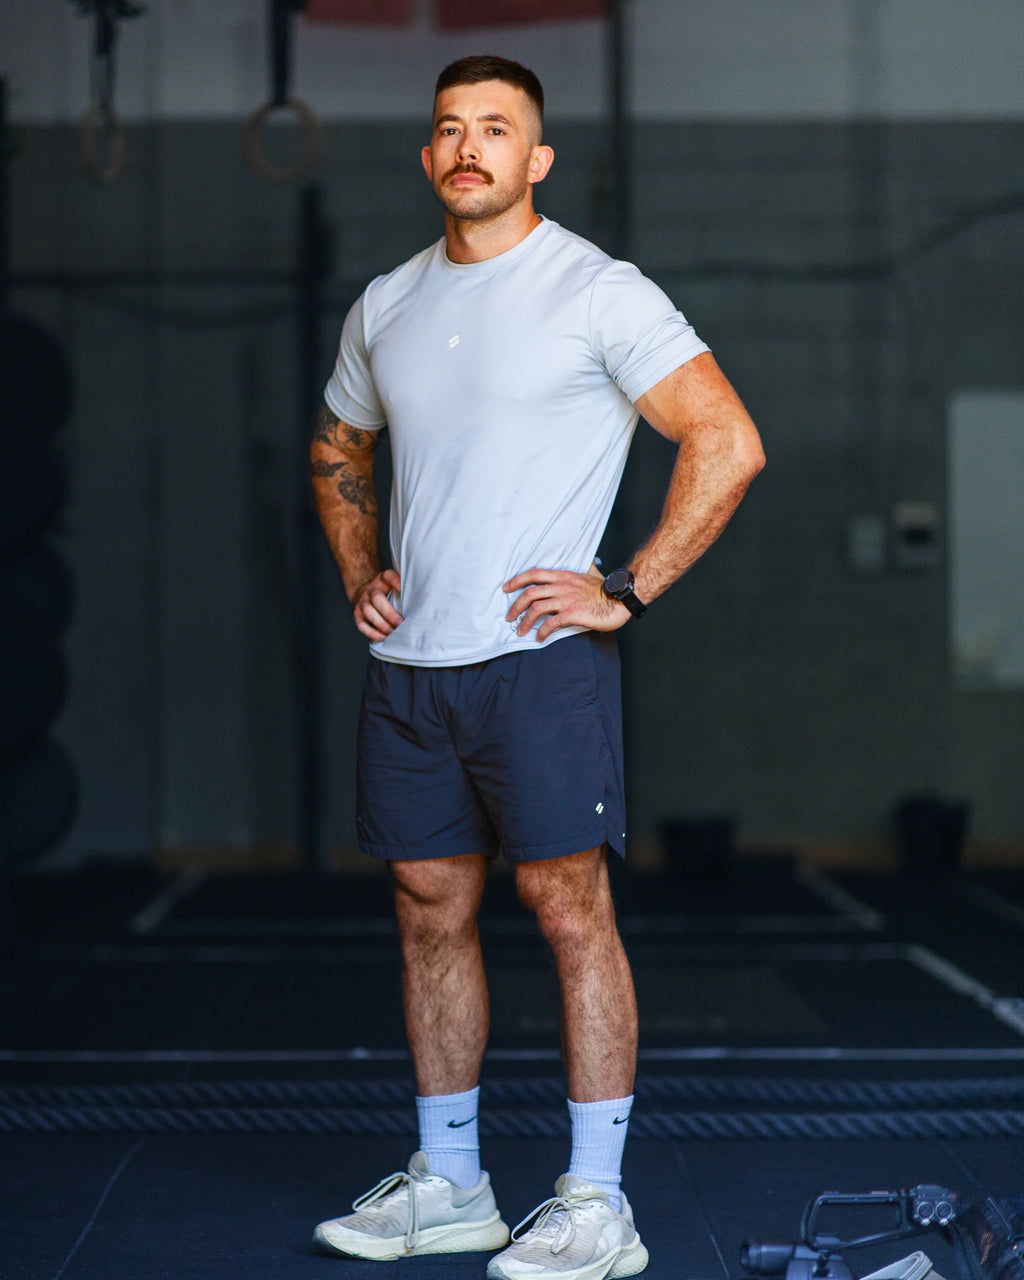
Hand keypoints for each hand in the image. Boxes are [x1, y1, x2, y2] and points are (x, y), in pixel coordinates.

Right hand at [353, 569, 402, 641]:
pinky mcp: (357, 615)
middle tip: (402, 624)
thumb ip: (407, 590)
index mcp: (383, 579)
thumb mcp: (397, 587)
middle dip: (390, 613)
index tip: (404, 591)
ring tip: (394, 633)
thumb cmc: (390, 594)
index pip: (388, 576)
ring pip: (368, 612)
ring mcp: (362, 602)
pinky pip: (362, 625)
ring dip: (382, 624)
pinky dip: (373, 633)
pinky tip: (384, 637)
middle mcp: (371, 589)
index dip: (396, 582)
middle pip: (377, 598)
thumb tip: (425, 602)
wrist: (368, 596)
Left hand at [503, 566, 628, 641]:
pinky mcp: (573, 613)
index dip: (517, 580)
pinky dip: (542, 632)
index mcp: (564, 576)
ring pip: (536, 609)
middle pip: (530, 593)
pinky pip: (551, 623)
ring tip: (520, 631)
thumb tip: (581, 565)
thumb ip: (578, 571)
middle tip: (509, 617)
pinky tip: (540, 638)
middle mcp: (562, 586)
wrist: (620, 600)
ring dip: (524, 621)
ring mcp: (567, 600)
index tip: (506, 588)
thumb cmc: (605, 590)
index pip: (534, 574)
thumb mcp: (589, 574)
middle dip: (515, 606)